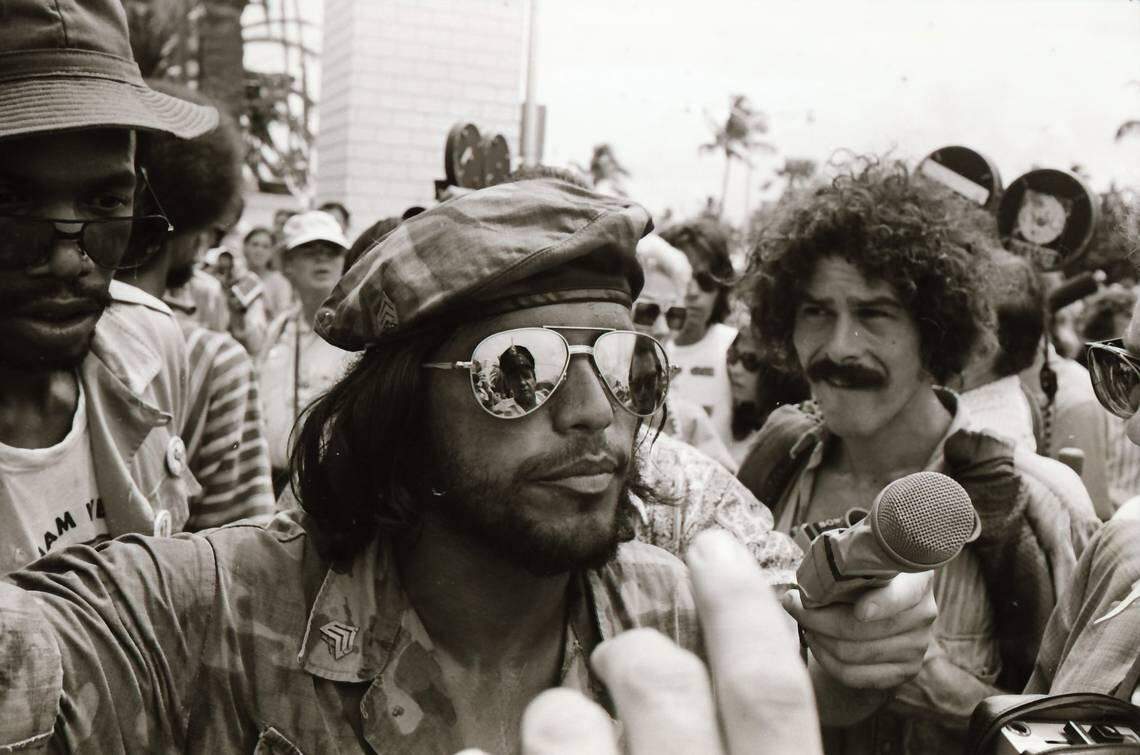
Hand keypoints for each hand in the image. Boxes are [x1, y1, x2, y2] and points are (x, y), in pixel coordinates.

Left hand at [513, 530, 821, 754]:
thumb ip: (750, 745)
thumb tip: (718, 685)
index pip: (771, 691)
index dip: (743, 607)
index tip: (714, 547)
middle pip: (664, 685)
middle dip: (636, 654)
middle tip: (623, 659)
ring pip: (567, 721)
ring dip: (560, 714)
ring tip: (564, 731)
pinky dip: (504, 749)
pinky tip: (512, 752)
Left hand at [782, 570, 936, 689]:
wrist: (882, 605)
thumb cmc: (864, 575)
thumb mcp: (859, 562)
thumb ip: (843, 569)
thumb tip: (804, 595)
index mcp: (917, 580)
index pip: (902, 595)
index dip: (881, 605)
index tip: (859, 611)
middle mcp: (924, 614)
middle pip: (864, 628)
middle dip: (819, 618)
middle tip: (794, 605)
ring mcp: (917, 647)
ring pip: (854, 653)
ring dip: (819, 638)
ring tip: (804, 623)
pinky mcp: (904, 671)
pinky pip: (855, 676)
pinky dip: (827, 661)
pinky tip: (816, 643)